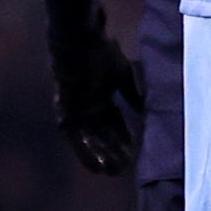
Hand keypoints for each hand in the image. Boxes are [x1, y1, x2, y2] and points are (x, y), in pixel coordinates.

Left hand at [48, 13, 146, 174]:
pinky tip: (95, 167)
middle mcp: (88, 106)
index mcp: (101, 96)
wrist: (80, 40)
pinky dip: (84, 153)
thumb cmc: (101, 52)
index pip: (113, 121)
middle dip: (112, 150)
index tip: (133, 148)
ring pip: (89, 139)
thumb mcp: (123, 74)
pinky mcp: (67, 112)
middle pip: (101, 134)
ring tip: (113, 171)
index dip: (122, 136)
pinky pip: (75, 139)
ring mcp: (77, 110)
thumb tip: (143, 110)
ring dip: (100, 155)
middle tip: (124, 167)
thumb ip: (132, 93)